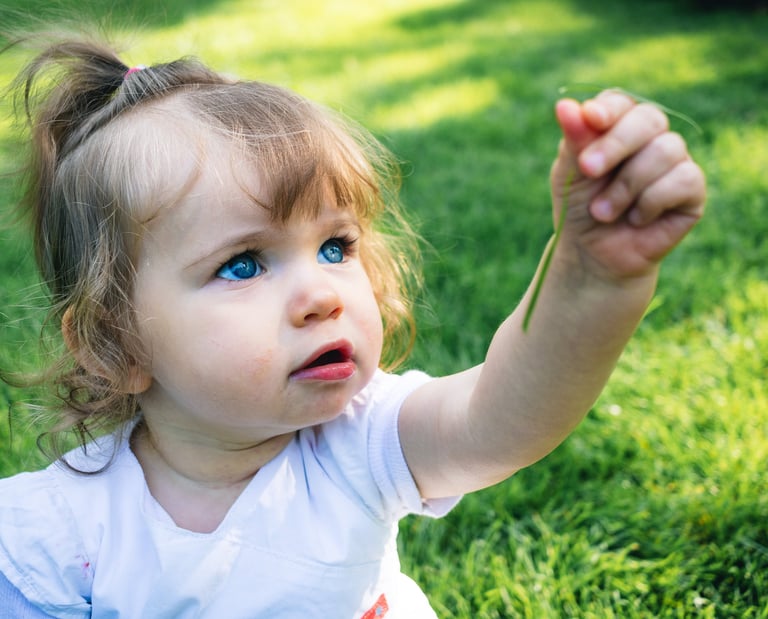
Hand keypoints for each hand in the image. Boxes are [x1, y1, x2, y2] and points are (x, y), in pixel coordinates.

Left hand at [550, 90, 705, 280]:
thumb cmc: (580, 209)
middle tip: (588, 170)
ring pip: (666, 149)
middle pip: (648, 119)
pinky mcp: (692, 190)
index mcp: (618, 127)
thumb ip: (574, 141)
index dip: (609, 109)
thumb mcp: (569, 175)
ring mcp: (675, 161)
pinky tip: (636, 219)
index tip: (591, 118)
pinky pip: (682, 179)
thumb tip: (564, 105)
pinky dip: (651, 202)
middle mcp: (651, 138)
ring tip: (603, 212)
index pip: (621, 103)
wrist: (592, 255)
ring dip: (626, 185)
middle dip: (615, 144)